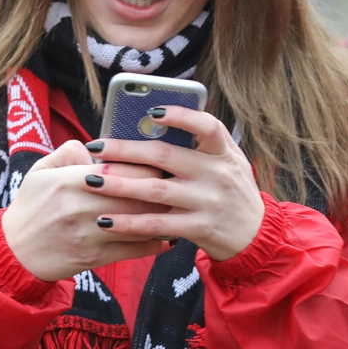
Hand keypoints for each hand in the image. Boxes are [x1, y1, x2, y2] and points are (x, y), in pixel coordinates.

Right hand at [1, 140, 168, 281]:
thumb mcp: (40, 171)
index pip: (118, 168)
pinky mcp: (93, 258)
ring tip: (179, 209)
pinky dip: (154, 244)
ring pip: (137, 223)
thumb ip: (69, 152)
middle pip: (134, 195)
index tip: (159, 163)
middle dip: (160, 190)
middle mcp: (80, 207)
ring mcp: (88, 235)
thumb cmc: (30, 207)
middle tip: (178, 185)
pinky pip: (132, 251)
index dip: (144, 165)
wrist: (13, 253)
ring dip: (162, 217)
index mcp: (68, 181)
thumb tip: (96, 148)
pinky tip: (167, 238)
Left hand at [82, 107, 264, 261]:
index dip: (181, 116)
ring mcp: (206, 202)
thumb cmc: (235, 192)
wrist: (257, 237)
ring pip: (155, 190)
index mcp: (223, 153)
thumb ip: (206, 142)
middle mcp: (215, 174)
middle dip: (125, 150)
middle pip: (165, 156)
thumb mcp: (232, 161)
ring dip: (119, 184)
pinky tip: (106, 220)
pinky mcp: (198, 228)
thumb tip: (163, 120)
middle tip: (96, 147)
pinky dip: (130, 223)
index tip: (153, 111)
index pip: (207, 127)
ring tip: (91, 181)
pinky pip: (157, 224)